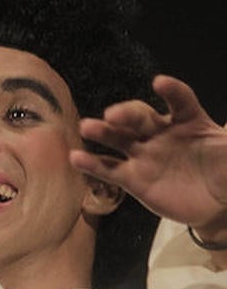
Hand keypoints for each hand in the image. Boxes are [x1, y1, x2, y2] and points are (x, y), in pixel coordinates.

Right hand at [70, 75, 226, 242]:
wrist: (215, 205)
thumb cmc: (226, 172)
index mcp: (189, 121)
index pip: (180, 101)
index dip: (171, 91)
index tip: (160, 84)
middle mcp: (161, 133)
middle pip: (140, 117)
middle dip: (126, 113)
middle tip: (113, 115)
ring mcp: (144, 155)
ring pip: (119, 139)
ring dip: (103, 132)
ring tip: (86, 127)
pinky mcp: (132, 179)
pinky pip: (110, 169)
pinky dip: (92, 164)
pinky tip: (76, 158)